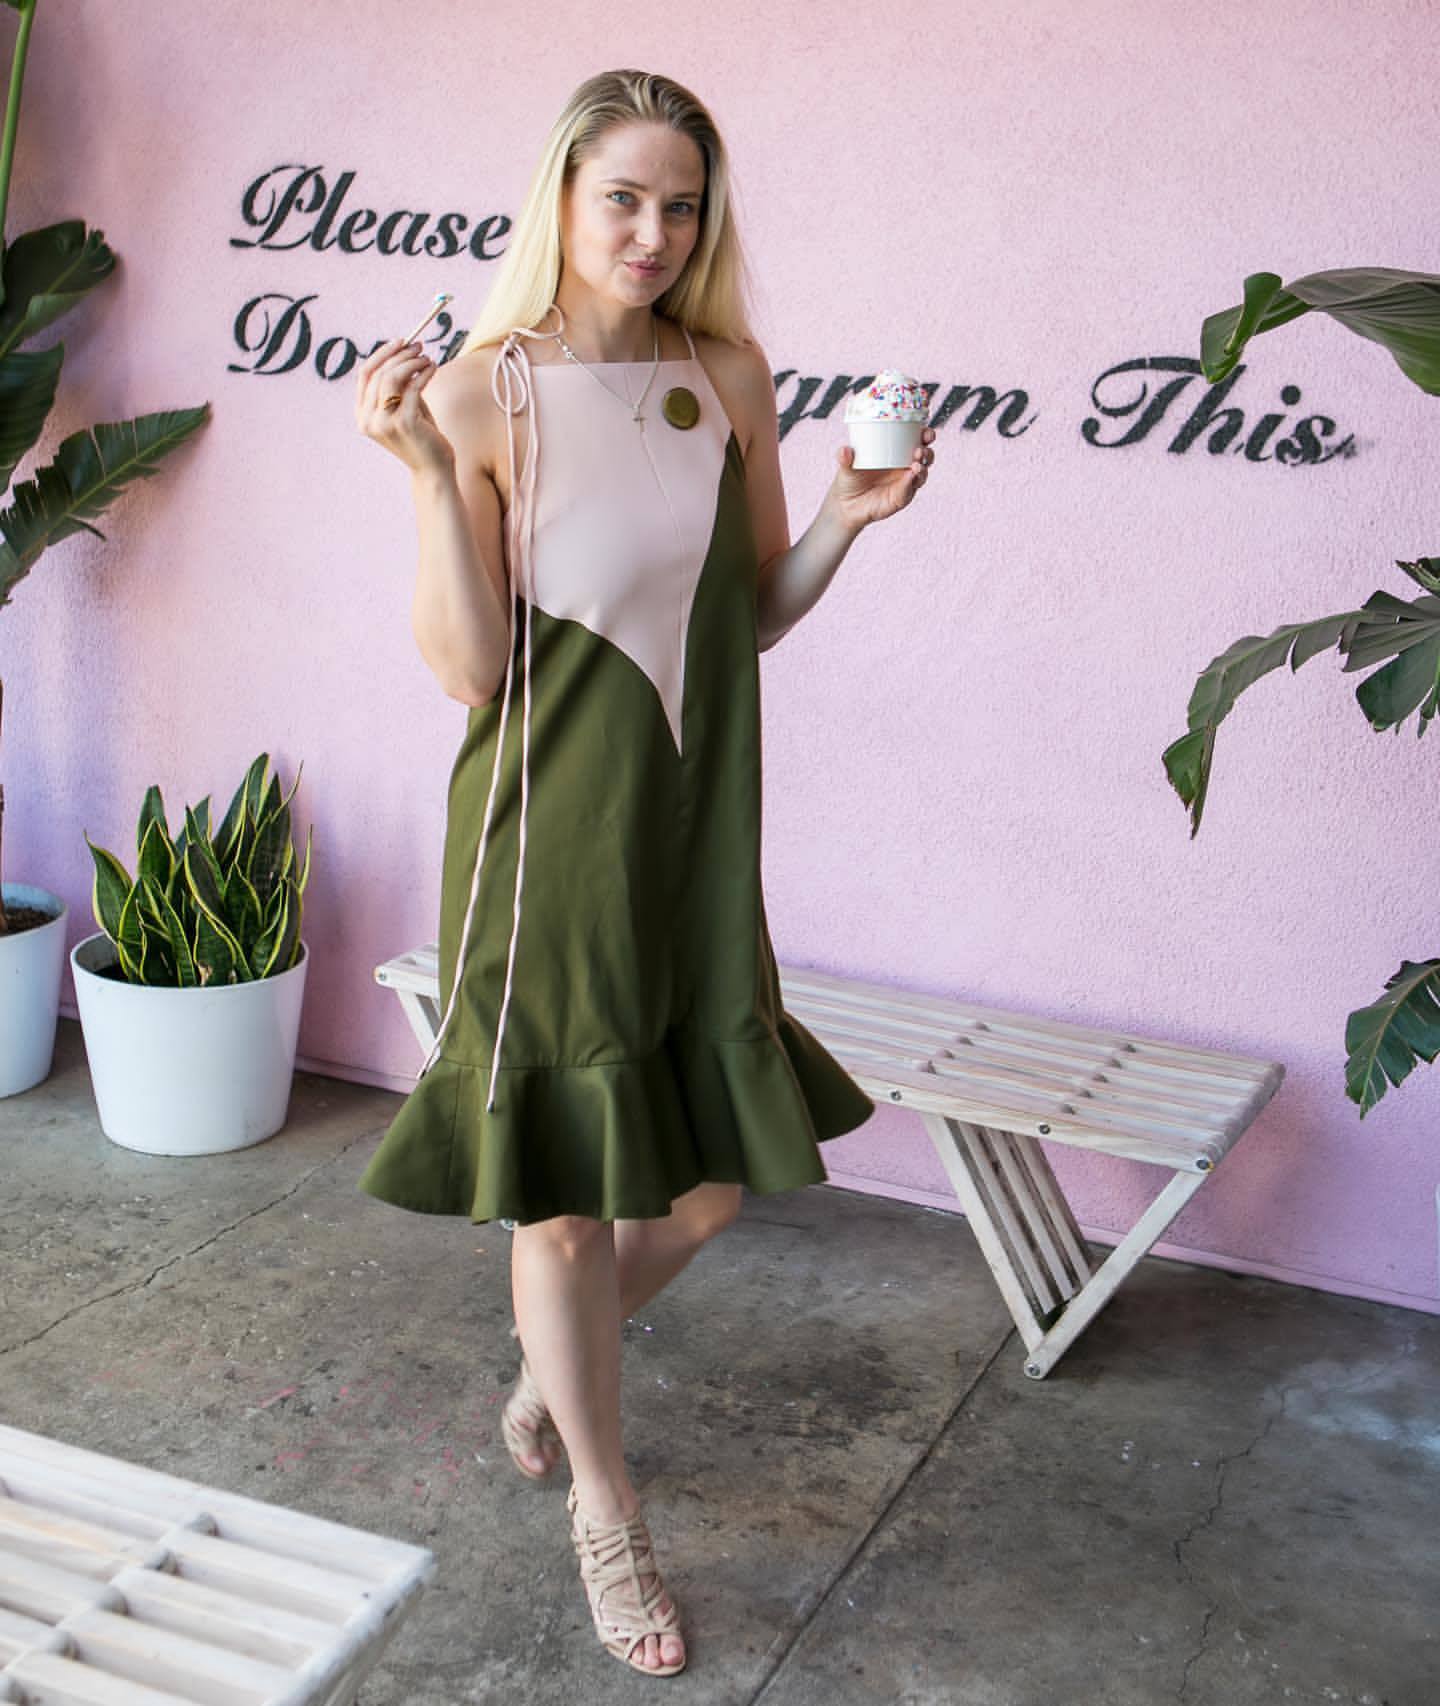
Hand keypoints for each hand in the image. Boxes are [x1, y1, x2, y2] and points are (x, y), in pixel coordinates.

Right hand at [354, 337, 454, 474]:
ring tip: (427, 358)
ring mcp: (384, 422)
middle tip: (418, 346)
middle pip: (379, 372)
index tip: (400, 342)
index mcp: (363, 415)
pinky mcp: (404, 423)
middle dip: (400, 355)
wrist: (433, 470)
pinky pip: (413, 387)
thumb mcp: (405, 407)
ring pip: (392, 377)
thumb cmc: (422, 437)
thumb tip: (403, 353)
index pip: (365, 374)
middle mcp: (369, 419)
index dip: (382, 354)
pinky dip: (424, 373)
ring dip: (412, 362)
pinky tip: (433, 368)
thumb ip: (399, 386)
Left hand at [830, 426, 935, 530]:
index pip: (916, 440)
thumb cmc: (850, 480)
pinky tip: (910, 476)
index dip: (925, 435)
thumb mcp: (847, 466)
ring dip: (922, 467)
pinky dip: (911, 483)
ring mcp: (904, 483)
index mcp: (897, 453)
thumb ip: (844, 458)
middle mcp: (904, 467)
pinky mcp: (900, 498)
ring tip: (916, 463)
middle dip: (927, 451)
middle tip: (920, 448)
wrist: (846, 506)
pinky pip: (909, 490)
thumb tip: (844, 450)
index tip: (925, 431)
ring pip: (921, 474)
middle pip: (925, 457)